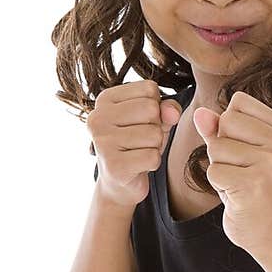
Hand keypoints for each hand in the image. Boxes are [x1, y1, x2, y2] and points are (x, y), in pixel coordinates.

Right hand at [87, 80, 182, 214]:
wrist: (120, 182)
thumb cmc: (137, 144)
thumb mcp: (155, 120)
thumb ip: (167, 108)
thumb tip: (173, 113)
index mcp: (105, 99)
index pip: (149, 89)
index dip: (156, 107)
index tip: (140, 122)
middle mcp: (98, 117)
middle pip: (152, 109)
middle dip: (156, 127)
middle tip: (141, 141)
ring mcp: (102, 142)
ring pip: (154, 134)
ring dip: (155, 147)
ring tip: (139, 153)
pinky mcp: (113, 166)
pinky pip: (153, 157)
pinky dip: (153, 163)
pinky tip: (138, 166)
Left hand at [193, 90, 271, 254]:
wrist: (267, 231)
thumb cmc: (249, 188)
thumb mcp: (235, 153)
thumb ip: (218, 130)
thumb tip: (199, 113)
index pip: (238, 103)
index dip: (229, 126)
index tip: (246, 152)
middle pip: (226, 121)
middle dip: (222, 147)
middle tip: (240, 170)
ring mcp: (271, 164)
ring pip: (217, 147)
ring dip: (219, 167)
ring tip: (238, 183)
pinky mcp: (254, 184)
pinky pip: (214, 172)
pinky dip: (217, 185)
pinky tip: (236, 195)